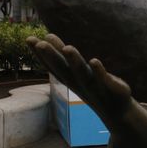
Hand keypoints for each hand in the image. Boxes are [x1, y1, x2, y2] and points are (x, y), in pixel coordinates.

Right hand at [27, 34, 146, 147]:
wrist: (117, 112)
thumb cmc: (93, 87)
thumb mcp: (75, 70)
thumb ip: (62, 54)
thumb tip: (47, 35)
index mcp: (69, 78)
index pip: (52, 65)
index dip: (40, 54)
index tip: (29, 39)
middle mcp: (79, 82)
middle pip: (64, 69)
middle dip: (52, 56)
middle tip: (40, 43)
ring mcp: (95, 86)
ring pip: (83, 74)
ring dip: (75, 61)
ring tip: (68, 48)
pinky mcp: (112, 88)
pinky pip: (104, 79)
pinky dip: (99, 71)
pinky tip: (94, 61)